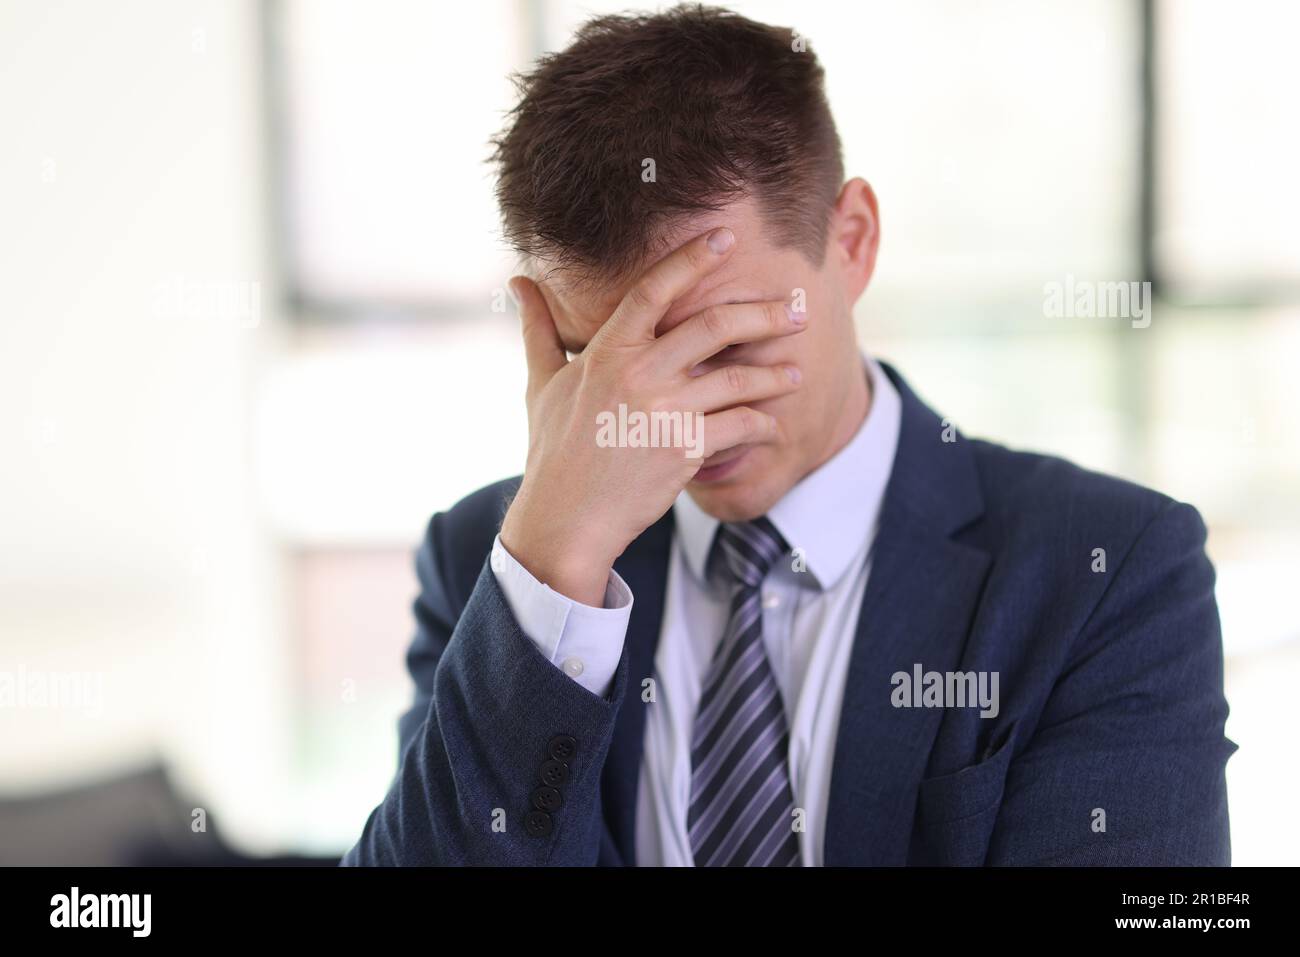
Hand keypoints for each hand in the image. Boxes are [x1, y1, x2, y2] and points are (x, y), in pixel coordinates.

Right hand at [498, 227, 806, 604]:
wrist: (566, 519)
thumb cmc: (553, 450)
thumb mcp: (541, 384)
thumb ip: (539, 329)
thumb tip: (518, 284)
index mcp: (606, 351)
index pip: (654, 289)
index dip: (692, 258)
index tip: (725, 238)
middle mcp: (639, 374)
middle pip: (715, 325)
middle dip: (764, 313)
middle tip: (797, 308)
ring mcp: (665, 412)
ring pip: (738, 379)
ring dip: (774, 375)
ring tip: (794, 373)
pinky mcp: (686, 450)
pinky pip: (739, 427)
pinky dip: (763, 425)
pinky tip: (773, 425)